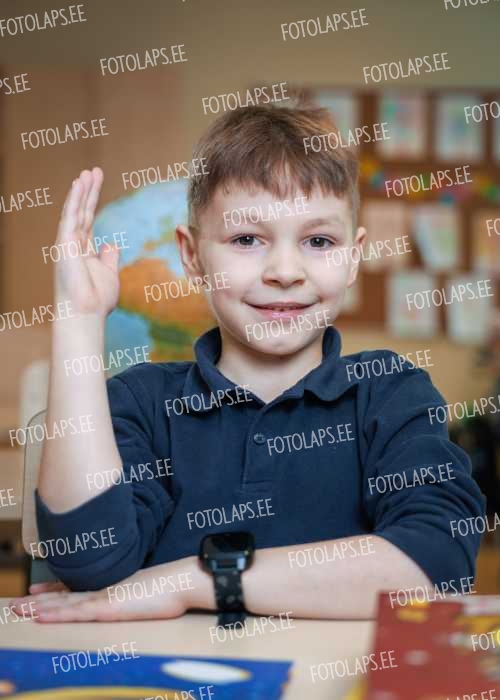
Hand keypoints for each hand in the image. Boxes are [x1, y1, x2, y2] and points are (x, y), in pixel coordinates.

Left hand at [10, 559, 199, 622]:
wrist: (181, 581)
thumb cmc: (170, 587)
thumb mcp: (146, 590)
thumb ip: (131, 593)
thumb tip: (130, 596)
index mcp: (111, 587)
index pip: (77, 589)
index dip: (54, 591)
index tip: (36, 592)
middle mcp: (103, 590)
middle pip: (64, 595)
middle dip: (38, 600)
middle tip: (15, 603)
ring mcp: (103, 598)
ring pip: (63, 604)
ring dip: (38, 608)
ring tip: (16, 609)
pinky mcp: (108, 607)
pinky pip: (76, 613)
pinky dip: (55, 614)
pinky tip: (40, 616)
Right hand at [55, 167, 119, 317]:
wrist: (86, 314)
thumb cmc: (97, 301)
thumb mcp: (109, 275)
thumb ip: (109, 258)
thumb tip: (112, 244)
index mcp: (84, 251)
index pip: (88, 219)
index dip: (92, 201)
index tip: (96, 184)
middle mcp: (74, 245)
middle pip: (82, 211)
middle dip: (88, 191)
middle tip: (94, 171)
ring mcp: (68, 243)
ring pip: (76, 210)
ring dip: (82, 190)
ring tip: (89, 172)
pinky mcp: (64, 243)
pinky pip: (70, 216)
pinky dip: (74, 199)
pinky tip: (79, 183)